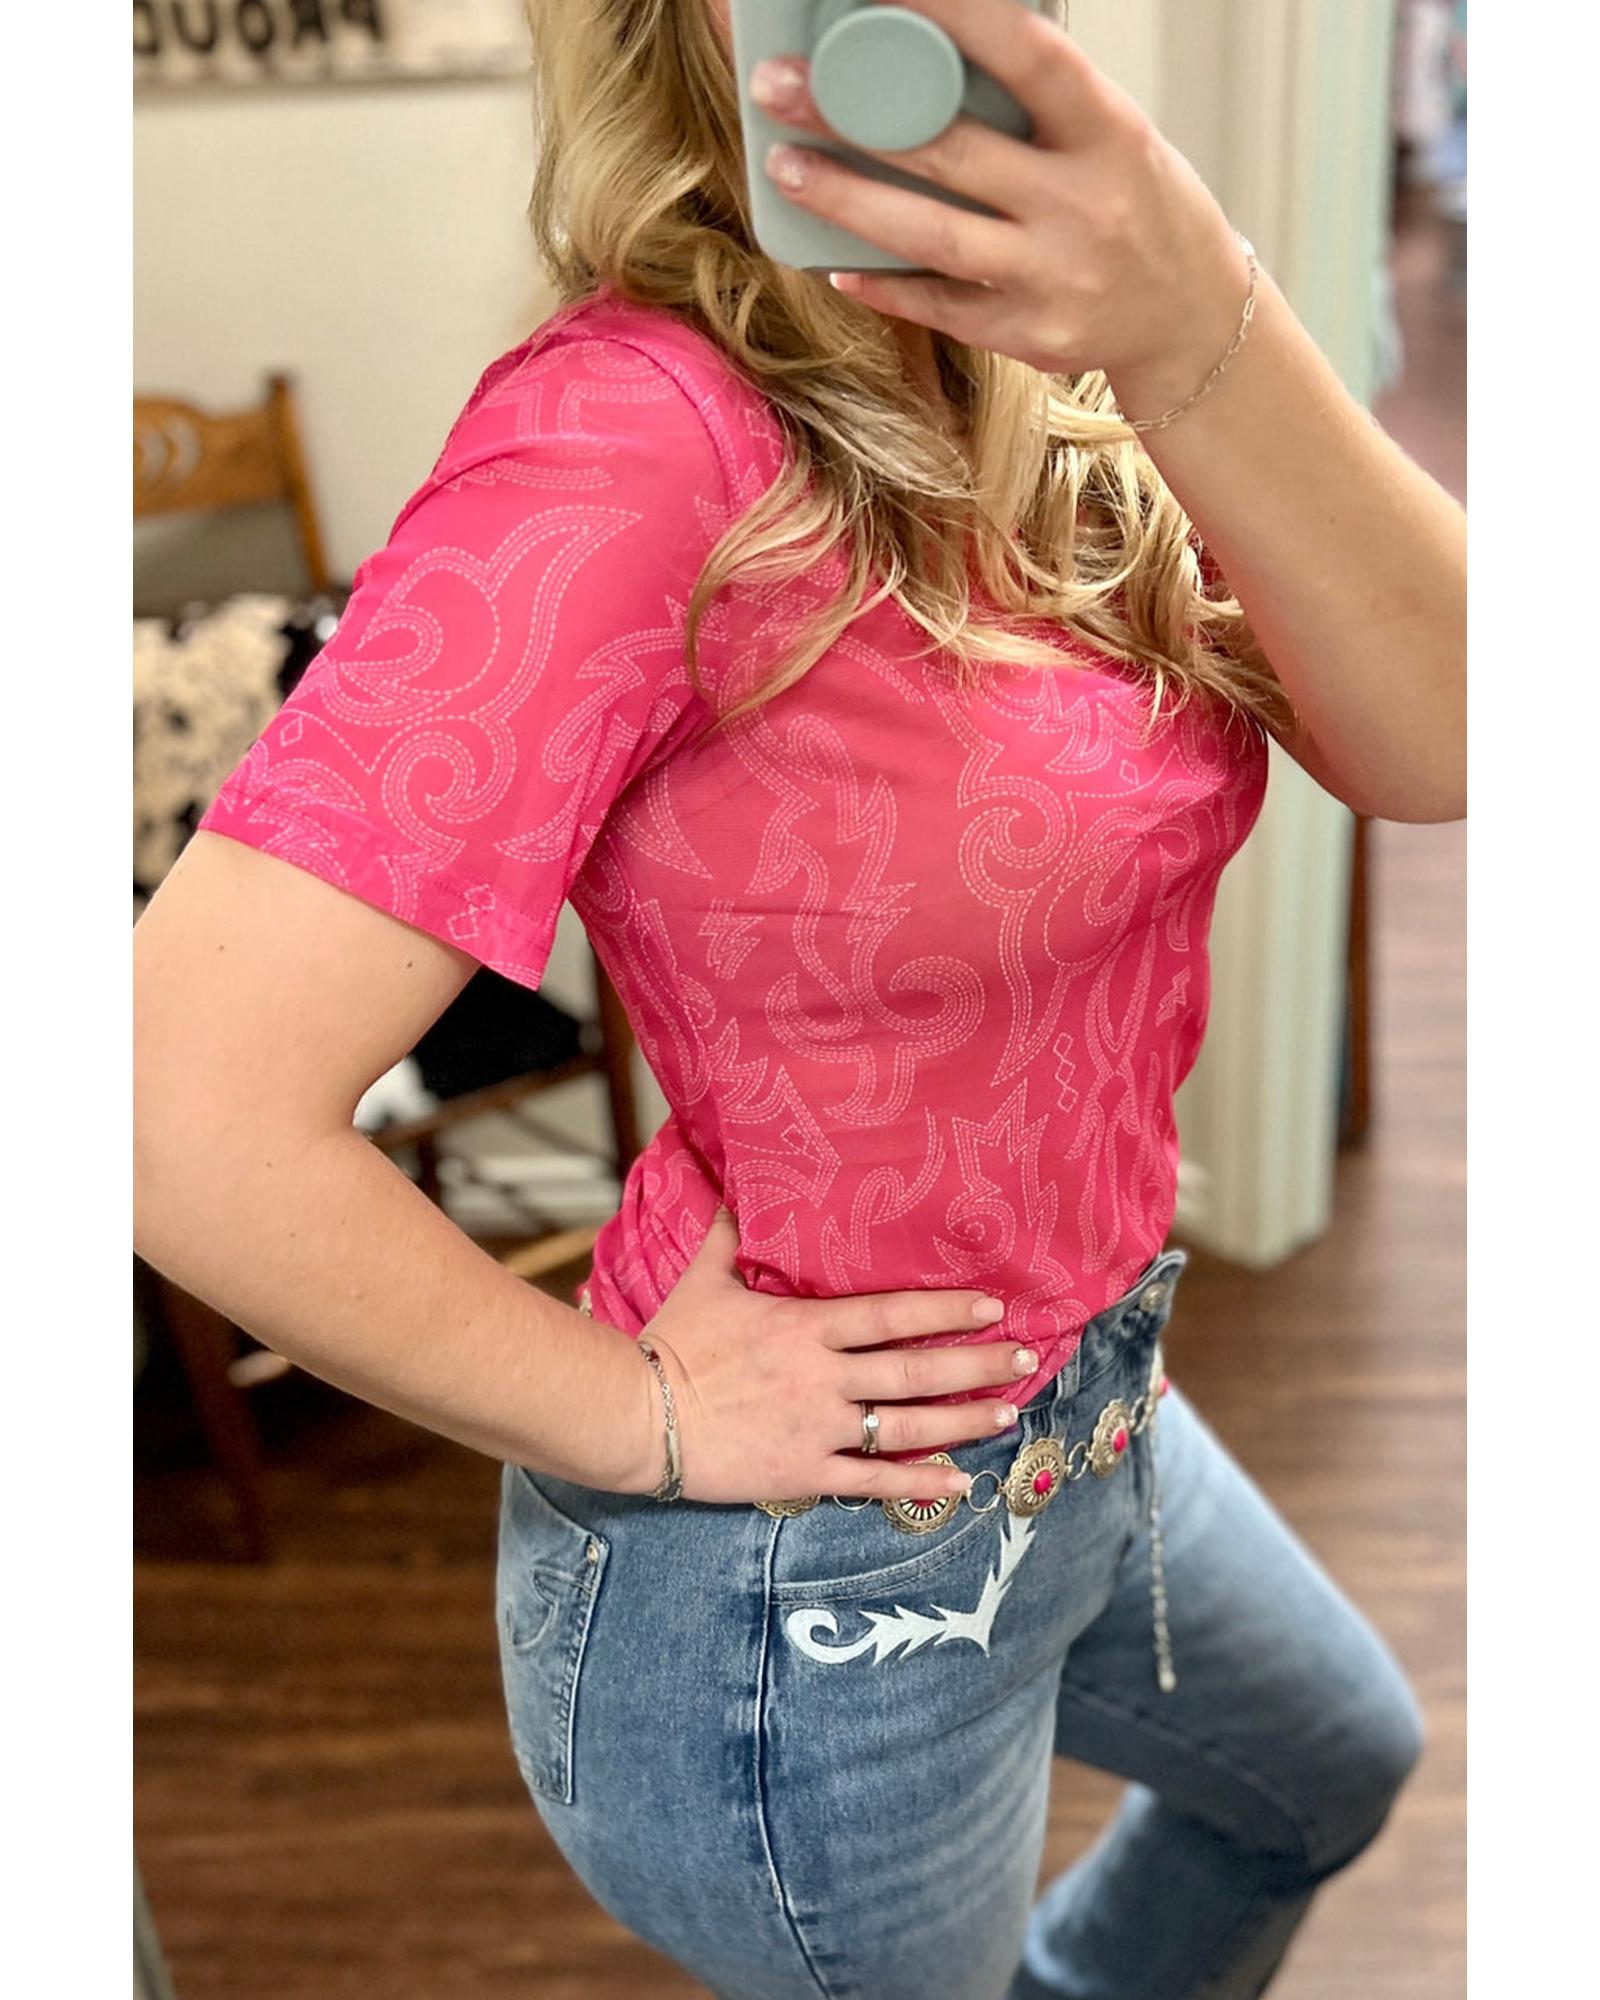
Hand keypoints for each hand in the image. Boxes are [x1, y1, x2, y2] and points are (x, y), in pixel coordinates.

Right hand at [615, 1207, 1037, 1505]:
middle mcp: (823, 1378)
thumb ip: (731, 1237)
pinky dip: (920, 1483)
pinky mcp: (804, 1473)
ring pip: (906, 1426)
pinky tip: (961, 1483)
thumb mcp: (703, 1279)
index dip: (946, 1310)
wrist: (636, 1414)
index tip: (991, 1306)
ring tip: (1009, 1414)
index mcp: (805, 1328)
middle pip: (914, 1369)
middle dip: (976, 1363)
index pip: (891, 1315)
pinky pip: (873, 1482)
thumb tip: (737, 1187)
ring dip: (963, 1420)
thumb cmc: (669, 1343)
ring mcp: (817, 1429)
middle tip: (1025, 1358)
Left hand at [750, 0, 1250, 419]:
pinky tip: (832, 259)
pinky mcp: (1028, 336)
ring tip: (785, 166)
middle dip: (855, 116)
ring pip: (933, 236)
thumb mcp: (1108, 136)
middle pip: (953, 152)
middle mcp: (1083, 206)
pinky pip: (939, 306)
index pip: (1030, 57)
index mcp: (1108, 133)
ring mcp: (1054, 278)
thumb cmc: (1135, 203)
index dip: (955, 16)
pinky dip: (883, 283)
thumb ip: (1035, 104)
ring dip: (849, 200)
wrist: (1189, 318)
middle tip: (781, 86)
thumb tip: (923, 54)